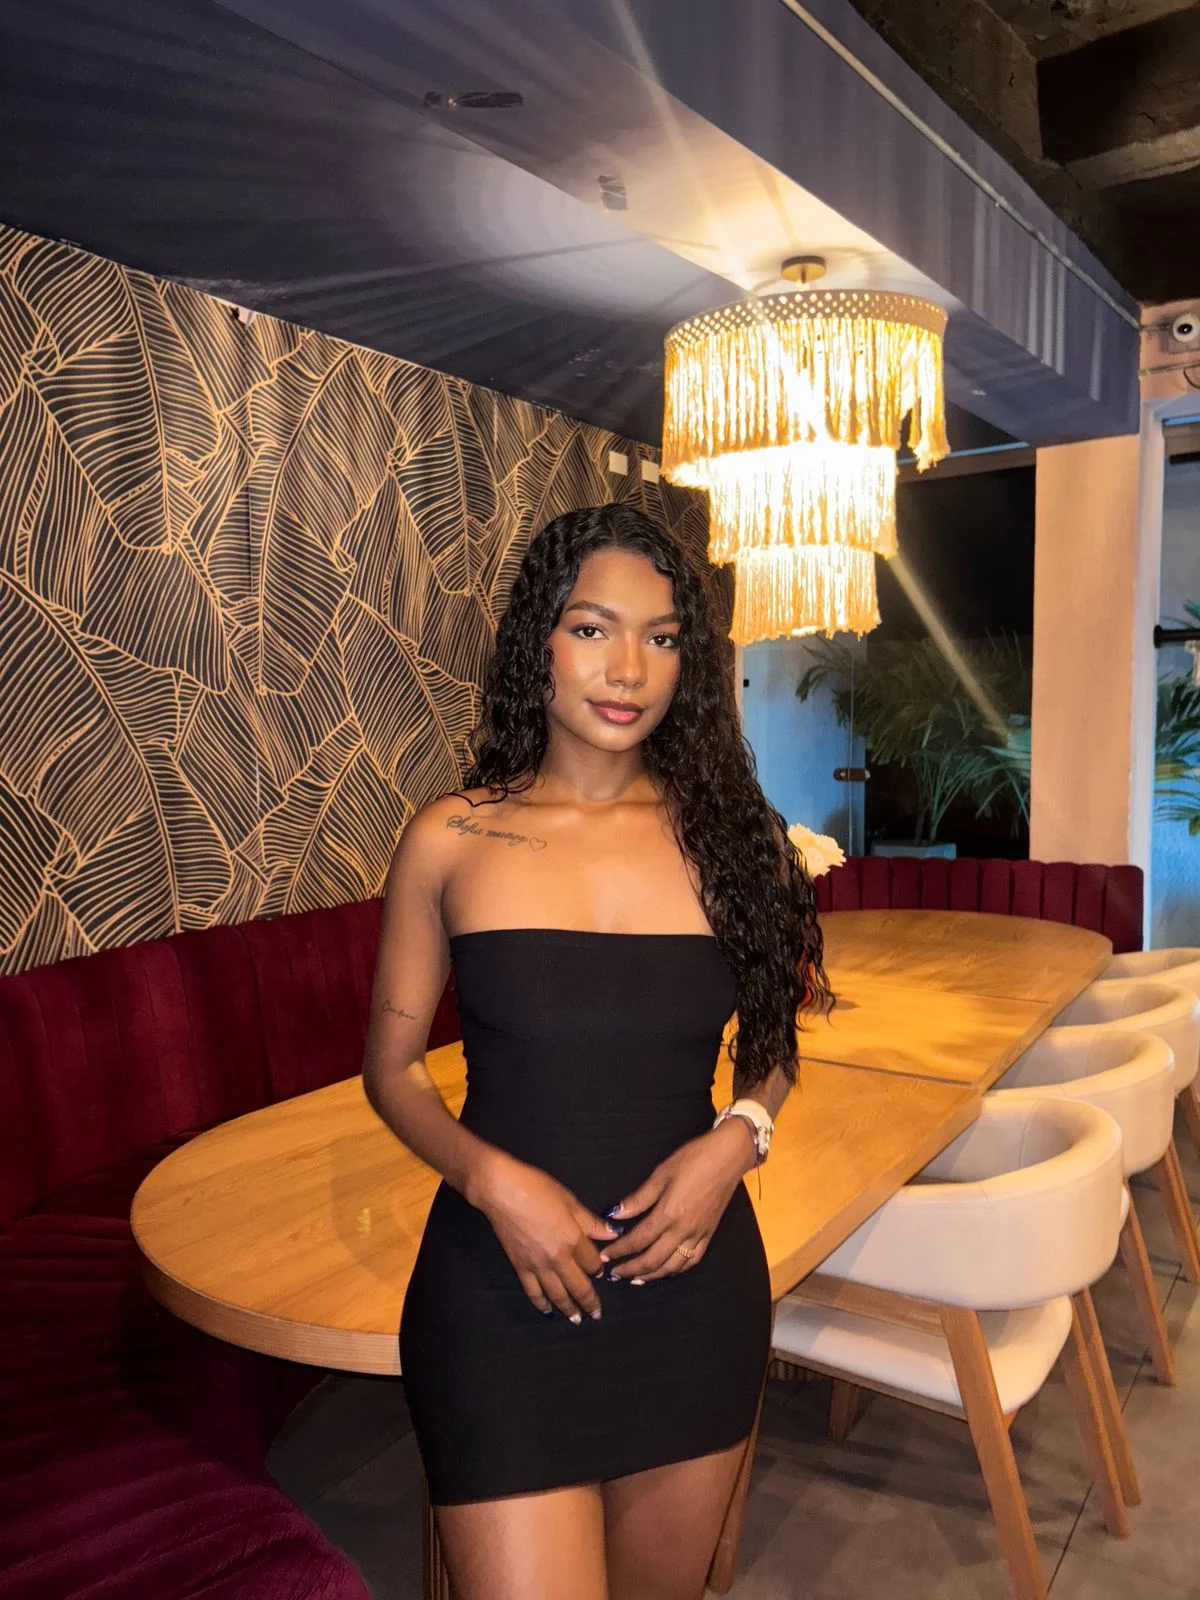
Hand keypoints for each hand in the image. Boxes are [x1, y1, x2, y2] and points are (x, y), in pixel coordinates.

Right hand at [469, 1149, 619, 1322]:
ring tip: (577, 1319)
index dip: (599, 1268)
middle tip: (597, 1314)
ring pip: (557, 1294)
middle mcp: (558, 1258)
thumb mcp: (570, 1201)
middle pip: (579, 1285)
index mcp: (573, 1239)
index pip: (593, 1263)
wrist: (502, 1191)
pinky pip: (533, 1291)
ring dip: (569, 1309)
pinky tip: (548, 1311)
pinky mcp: (520, 1267)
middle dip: (590, 1301)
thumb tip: (613, 1233)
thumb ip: (591, 1222)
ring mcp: (538, 1265)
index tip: (601, 1271)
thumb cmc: (538, 1188)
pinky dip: (541, 1304)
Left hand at [600, 1120, 756, 1282]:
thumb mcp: (661, 1174)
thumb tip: (614, 1214)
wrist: (729, 1156)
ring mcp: (699, 1234)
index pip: (638, 1240)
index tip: (605, 1255)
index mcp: (669, 1213)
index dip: (619, 1250)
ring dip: (652, 1275)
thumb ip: (638, 1198)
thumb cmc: (694, 1159)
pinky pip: (692, 1261)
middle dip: (631, 1269)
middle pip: (653, 1260)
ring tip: (636, 1277)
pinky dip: (676, 1270)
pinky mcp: (710, 1234)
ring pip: (673, 1266)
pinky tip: (666, 1270)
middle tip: (615, 1273)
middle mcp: (684, 1230)